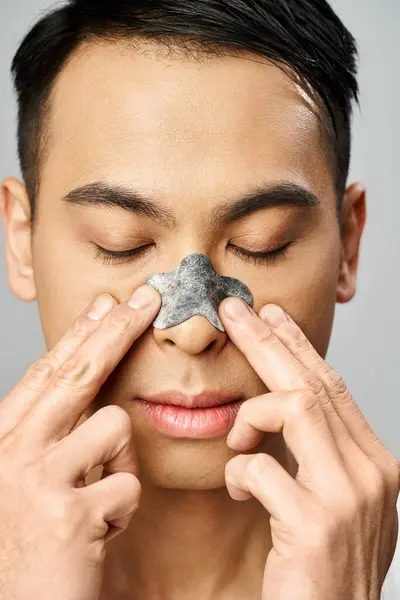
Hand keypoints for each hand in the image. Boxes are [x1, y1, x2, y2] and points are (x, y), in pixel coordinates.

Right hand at [0, 285, 159, 599]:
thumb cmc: (26, 544)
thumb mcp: (25, 480)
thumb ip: (50, 435)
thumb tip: (90, 390)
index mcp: (2, 439)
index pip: (46, 373)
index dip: (79, 335)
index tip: (105, 304)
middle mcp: (12, 450)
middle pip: (78, 374)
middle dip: (118, 330)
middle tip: (148, 299)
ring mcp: (37, 479)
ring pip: (116, 426)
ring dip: (119, 462)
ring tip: (96, 498)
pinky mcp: (70, 513)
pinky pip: (129, 483)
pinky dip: (123, 508)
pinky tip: (98, 532)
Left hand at [220, 299, 399, 599]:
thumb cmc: (323, 571)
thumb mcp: (333, 504)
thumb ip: (317, 457)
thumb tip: (278, 409)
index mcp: (375, 463)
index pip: (334, 387)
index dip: (299, 347)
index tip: (272, 318)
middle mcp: (371, 472)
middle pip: (312, 382)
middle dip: (268, 341)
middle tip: (236, 312)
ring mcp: (348, 497)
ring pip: (294, 406)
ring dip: (251, 412)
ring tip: (237, 435)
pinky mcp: (316, 525)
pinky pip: (260, 468)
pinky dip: (238, 472)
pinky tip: (238, 490)